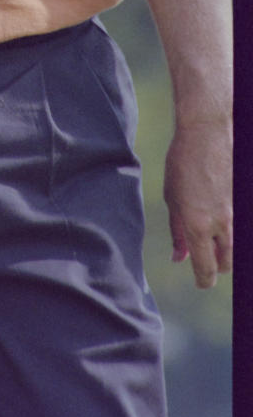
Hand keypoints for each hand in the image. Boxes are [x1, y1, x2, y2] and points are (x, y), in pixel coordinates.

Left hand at [164, 118, 232, 288]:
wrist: (207, 134)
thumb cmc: (183, 164)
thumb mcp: (172, 198)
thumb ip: (178, 231)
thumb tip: (179, 257)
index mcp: (198, 226)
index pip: (206, 269)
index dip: (203, 280)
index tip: (200, 282)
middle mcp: (221, 224)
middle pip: (226, 263)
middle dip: (216, 265)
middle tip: (205, 258)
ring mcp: (237, 214)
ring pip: (236, 246)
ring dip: (225, 248)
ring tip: (212, 236)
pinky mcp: (244, 203)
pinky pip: (239, 226)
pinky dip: (231, 229)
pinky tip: (219, 216)